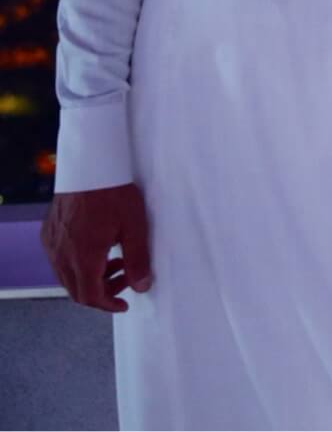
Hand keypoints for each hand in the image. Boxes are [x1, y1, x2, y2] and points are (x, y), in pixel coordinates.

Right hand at [41, 181, 152, 312]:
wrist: (89, 167)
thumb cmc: (114, 194)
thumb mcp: (135, 226)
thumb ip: (138, 259)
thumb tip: (142, 287)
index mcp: (83, 257)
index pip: (89, 296)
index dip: (107, 305)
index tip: (124, 304)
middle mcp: (61, 255)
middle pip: (76, 290)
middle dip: (102, 292)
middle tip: (126, 278)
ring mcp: (51, 244)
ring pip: (66, 276)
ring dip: (90, 278)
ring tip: (116, 261)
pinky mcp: (48, 234)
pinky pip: (59, 260)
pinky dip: (78, 265)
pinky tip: (98, 249)